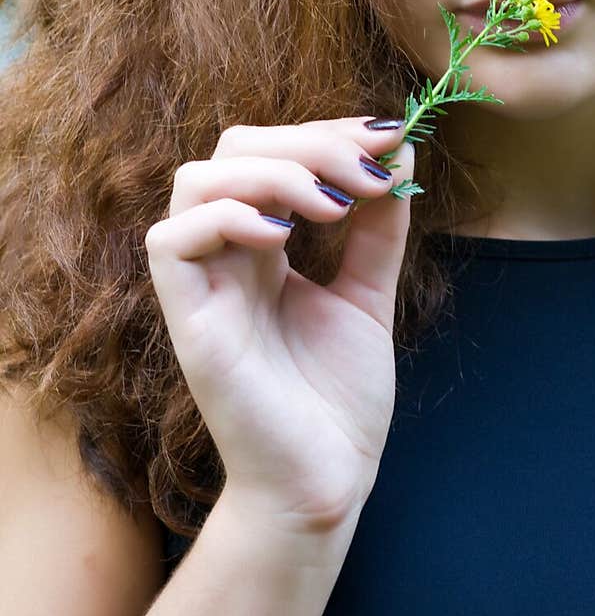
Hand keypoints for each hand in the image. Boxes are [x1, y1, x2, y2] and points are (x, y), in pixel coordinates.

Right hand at [144, 118, 412, 535]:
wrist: (327, 483)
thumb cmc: (338, 401)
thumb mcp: (369, 295)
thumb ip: (380, 228)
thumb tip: (400, 151)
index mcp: (263, 246)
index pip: (273, 152)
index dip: (328, 133)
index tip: (392, 135)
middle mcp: (226, 256)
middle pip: (234, 150)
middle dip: (308, 142)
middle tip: (370, 170)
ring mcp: (203, 286)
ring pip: (196, 180)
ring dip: (273, 171)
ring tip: (336, 205)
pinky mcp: (189, 322)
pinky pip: (172, 241)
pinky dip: (228, 218)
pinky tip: (287, 238)